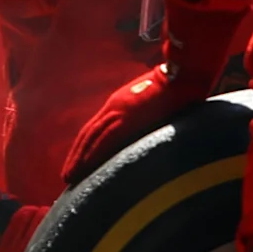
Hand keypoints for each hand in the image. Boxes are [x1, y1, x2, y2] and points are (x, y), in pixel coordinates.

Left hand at [67, 64, 194, 180]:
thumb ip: (146, 117)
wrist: (185, 73)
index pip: (96, 128)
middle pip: (89, 135)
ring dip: (79, 159)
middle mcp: (114, 107)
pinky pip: (105, 139)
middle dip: (77, 156)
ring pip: (92, 138)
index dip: (85, 146)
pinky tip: (84, 167)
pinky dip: (92, 154)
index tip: (77, 163)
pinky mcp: (128, 117)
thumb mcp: (154, 102)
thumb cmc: (178, 88)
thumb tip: (147, 131)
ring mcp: (119, 111)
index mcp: (120, 104)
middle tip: (67, 176)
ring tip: (70, 178)